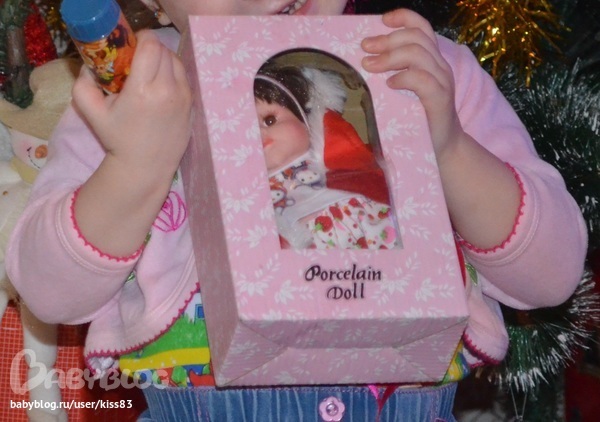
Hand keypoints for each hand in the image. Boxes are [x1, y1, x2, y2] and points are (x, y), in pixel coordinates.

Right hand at [71, 30, 192, 256]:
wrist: (146, 167)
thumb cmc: (118, 140)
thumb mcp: (92, 113)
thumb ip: (84, 85)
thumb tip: (89, 65)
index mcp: (143, 90)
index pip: (151, 46)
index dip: (141, 39)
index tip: (132, 47)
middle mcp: (168, 91)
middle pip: (164, 50)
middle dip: (150, 50)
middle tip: (138, 61)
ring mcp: (184, 98)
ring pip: (177, 62)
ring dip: (163, 61)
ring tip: (150, 73)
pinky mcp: (192, 105)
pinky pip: (184, 78)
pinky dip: (173, 75)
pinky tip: (161, 87)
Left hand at [361, 9, 463, 161]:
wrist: (443, 148)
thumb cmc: (418, 119)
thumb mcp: (405, 91)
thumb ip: (394, 73)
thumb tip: (365, 61)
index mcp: (432, 61)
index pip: (422, 28)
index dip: (404, 18)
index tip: (382, 21)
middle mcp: (440, 67)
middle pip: (416, 37)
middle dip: (387, 39)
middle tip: (365, 48)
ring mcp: (443, 82)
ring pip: (419, 54)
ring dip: (390, 56)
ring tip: (369, 66)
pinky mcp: (440, 99)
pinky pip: (422, 79)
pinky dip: (403, 78)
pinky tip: (389, 85)